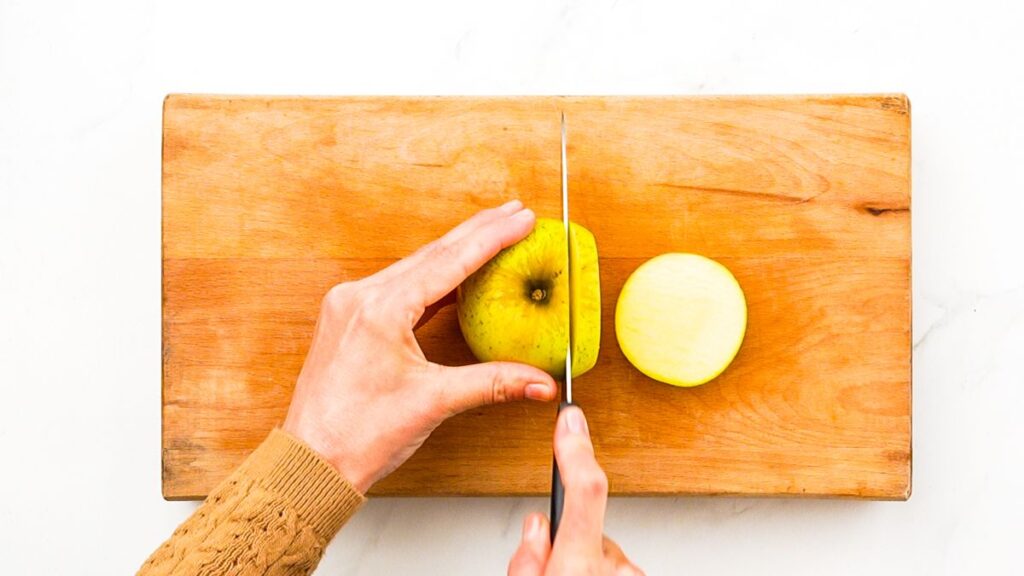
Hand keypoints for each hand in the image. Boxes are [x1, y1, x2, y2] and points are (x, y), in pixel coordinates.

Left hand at [283, 200, 557, 491]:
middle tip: (515, 211)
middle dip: (477, 232)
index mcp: (380, 309)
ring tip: (492, 233)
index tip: (521, 218)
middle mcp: (360, 297)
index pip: (449, 262)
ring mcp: (350, 305)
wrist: (311, 462)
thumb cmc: (356, 436)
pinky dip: (432, 277)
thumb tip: (539, 381)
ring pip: (414, 266)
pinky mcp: (349, 318)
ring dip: (455, 251)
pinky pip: (398, 285)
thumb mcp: (434, 402)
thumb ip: (492, 383)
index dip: (491, 238)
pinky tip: (454, 273)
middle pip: (432, 254)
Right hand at [508, 407, 643, 575]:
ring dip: (583, 560)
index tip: (571, 418)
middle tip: (548, 569)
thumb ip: (527, 556)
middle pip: (584, 523)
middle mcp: (611, 569)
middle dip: (565, 537)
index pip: (583, 488)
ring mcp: (629, 575)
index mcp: (576, 566)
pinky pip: (615, 565)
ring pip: (600, 546)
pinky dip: (600, 572)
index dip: (576, 448)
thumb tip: (537, 527)